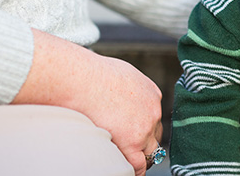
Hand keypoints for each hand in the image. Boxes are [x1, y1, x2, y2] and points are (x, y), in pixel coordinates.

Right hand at [79, 55, 163, 175]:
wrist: (83, 80)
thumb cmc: (92, 74)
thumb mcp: (121, 73)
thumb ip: (127, 86)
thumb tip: (119, 90)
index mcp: (152, 93)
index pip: (153, 116)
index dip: (144, 126)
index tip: (134, 132)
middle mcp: (154, 111)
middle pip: (155, 133)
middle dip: (146, 142)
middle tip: (134, 150)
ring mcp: (145, 128)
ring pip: (151, 151)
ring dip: (142, 158)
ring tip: (132, 165)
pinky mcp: (133, 142)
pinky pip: (139, 165)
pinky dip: (136, 171)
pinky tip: (129, 173)